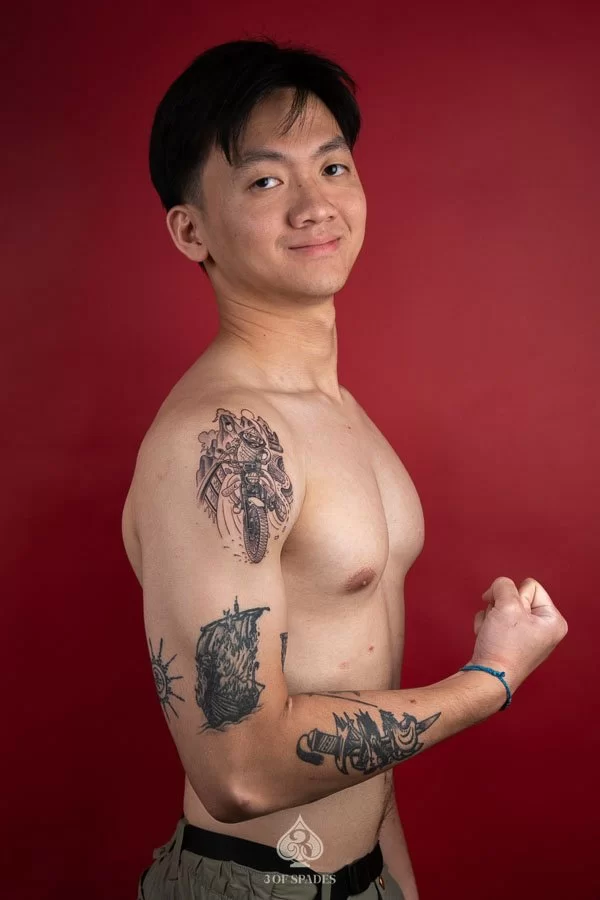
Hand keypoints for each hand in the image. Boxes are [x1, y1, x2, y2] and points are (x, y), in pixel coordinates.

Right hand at [468, 576, 567, 690]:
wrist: (487, 677)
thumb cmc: (503, 646)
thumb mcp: (506, 605)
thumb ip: (503, 585)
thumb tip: (498, 588)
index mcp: (553, 620)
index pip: (530, 586)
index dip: (514, 597)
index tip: (510, 616)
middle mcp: (543, 629)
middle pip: (515, 596)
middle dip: (500, 606)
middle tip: (499, 624)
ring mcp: (526, 636)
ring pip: (501, 607)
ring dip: (491, 616)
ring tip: (492, 633)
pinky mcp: (510, 642)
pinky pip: (495, 620)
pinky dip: (486, 626)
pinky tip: (487, 639)